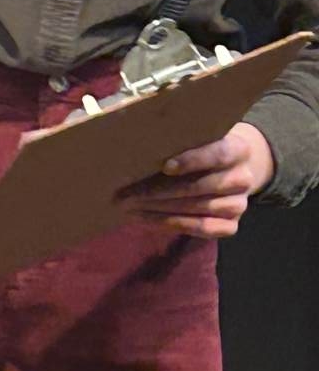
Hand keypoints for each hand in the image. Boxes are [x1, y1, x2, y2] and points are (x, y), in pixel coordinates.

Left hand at [116, 122, 273, 238]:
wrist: (229, 172)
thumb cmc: (203, 152)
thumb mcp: (200, 141)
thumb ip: (182, 142)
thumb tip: (141, 146)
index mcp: (239, 150)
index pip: (218, 155)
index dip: (192, 161)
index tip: (165, 165)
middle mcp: (243, 179)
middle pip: (199, 187)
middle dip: (159, 191)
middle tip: (126, 194)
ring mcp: (239, 205)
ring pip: (196, 210)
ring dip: (158, 210)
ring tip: (130, 208)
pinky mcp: (231, 226)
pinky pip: (199, 229)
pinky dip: (171, 225)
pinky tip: (147, 219)